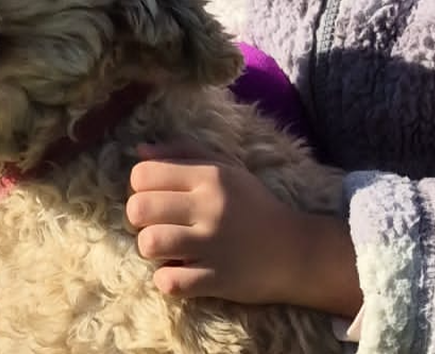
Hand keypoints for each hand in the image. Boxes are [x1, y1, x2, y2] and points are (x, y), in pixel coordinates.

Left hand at [126, 142, 360, 316]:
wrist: (295, 250)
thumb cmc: (254, 205)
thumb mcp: (227, 169)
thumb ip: (184, 154)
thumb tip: (139, 151)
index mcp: (210, 176)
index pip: (143, 174)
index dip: (141, 187)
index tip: (158, 197)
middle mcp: (209, 207)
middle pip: (139, 208)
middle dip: (140, 219)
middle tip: (160, 223)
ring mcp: (212, 245)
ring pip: (149, 243)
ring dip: (152, 249)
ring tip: (169, 249)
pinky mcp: (216, 279)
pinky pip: (168, 282)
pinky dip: (168, 280)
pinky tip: (181, 272)